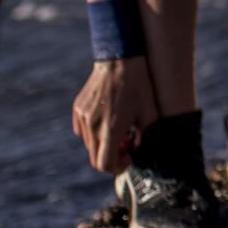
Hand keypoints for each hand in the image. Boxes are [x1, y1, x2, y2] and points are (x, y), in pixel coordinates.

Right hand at [71, 58, 159, 173]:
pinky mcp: (77, 109)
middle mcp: (93, 126)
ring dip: (103, 144)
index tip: (128, 157)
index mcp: (111, 129)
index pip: (104, 165)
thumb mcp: (150, 113)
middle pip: (95, 158)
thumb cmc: (140, 87)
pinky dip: (94, 133)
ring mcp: (82, 117)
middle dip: (112, 157)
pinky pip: (82, 131)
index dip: (117, 167)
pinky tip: (108, 119)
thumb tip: (138, 152)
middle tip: (127, 144)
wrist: (120, 61)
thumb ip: (145, 137)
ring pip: (89, 145)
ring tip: (120, 129)